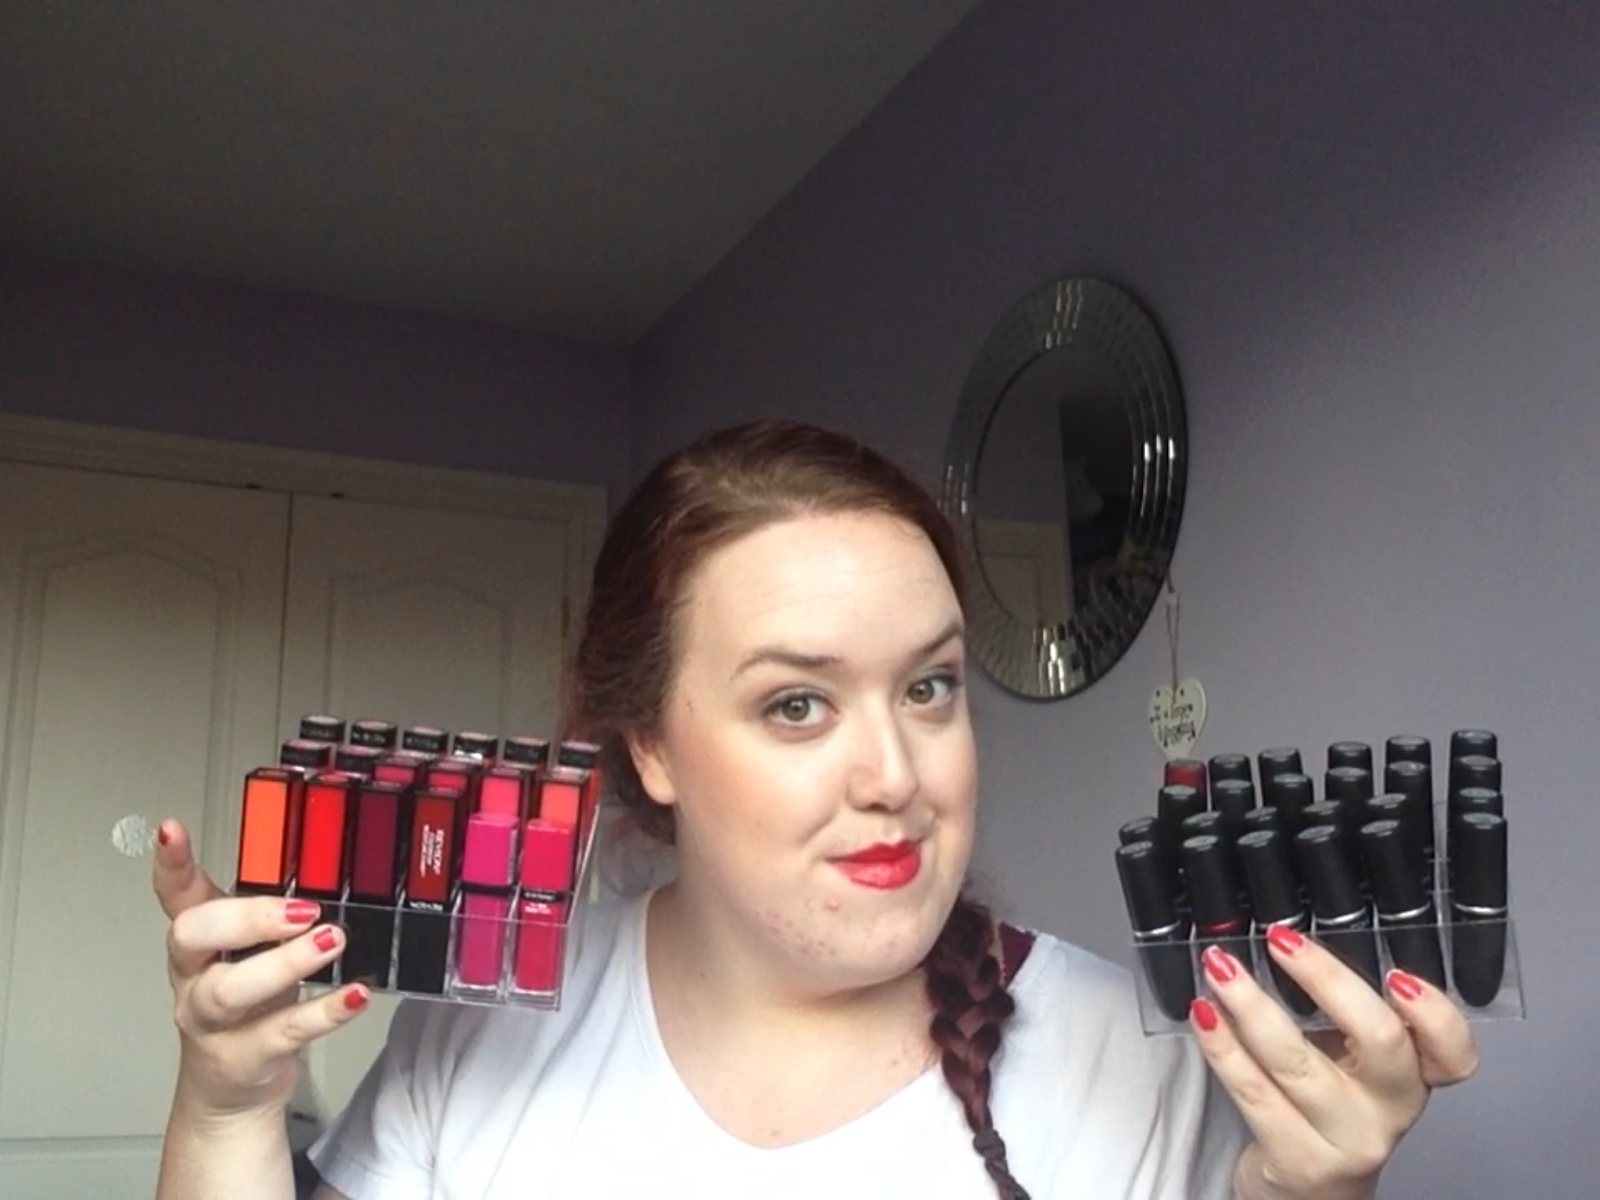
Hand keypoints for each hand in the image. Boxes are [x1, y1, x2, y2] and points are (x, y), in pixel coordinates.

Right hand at [153, 818, 369, 1121]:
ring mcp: (215, 1022)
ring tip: (331, 940)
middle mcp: (196, 978)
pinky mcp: (247, 1056)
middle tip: (303, 909)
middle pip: (195, 938)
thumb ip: (273, 913)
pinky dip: (325, 1012)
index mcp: (199, 942)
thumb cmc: (249, 1006)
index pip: (176, 895)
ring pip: (233, 989)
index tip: (170, 829)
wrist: (232, 1089)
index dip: (171, 863)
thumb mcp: (252, 952)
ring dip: (286, 963)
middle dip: (246, 917)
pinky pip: (285, 1031)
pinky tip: (356, 995)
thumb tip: (329, 867)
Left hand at [1189, 927, 1478, 1199]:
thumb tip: (1292, 937)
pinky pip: (1253, 1092)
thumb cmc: (1326, 1106)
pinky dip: (1222, 1045)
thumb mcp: (1352, 1059)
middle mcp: (1390, 1109)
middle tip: (1280, 939)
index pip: (1454, 1052)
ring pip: (1297, 1061)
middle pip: (1380, 1039)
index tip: (1397, 974)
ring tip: (1220, 967)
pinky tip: (1203, 1014)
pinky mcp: (1299, 1161)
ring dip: (1250, 1003)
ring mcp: (1346, 1139)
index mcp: (1413, 1075)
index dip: (1436, 1014)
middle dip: (1325, 978)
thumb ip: (1344, 1010)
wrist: (1306, 1188)